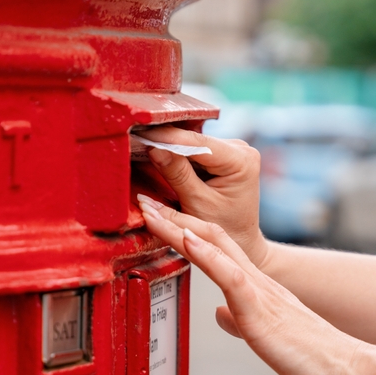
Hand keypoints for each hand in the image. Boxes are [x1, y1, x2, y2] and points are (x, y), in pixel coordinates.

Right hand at [137, 127, 268, 268]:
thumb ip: (177, 175)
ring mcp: (232, 150)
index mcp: (241, 160)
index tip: (140, 133)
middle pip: (194, 140)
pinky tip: (156, 153)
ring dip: (168, 146)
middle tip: (134, 138)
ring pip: (192, 143)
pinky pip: (194, 150)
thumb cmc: (225, 229)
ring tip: (141, 144)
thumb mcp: (197, 204)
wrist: (240, 241)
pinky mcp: (222, 155)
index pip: (198, 143)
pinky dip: (176, 154)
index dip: (167, 137)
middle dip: (164, 141)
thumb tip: (154, 148)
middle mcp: (240, 149)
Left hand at [138, 197, 366, 374]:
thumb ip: (241, 318)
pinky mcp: (261, 309)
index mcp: (257, 286)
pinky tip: (187, 239)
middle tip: (143, 198)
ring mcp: (259, 290)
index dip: (184, 229)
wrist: (346, 368)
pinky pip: (230, 275)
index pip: (215, 246)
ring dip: (179, 226)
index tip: (157, 216)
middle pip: (210, 235)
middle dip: (173, 217)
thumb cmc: (312, 356)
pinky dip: (206, 254)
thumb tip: (218, 313)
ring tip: (152, 208)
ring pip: (215, 246)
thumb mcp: (265, 333)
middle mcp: (257, 279)